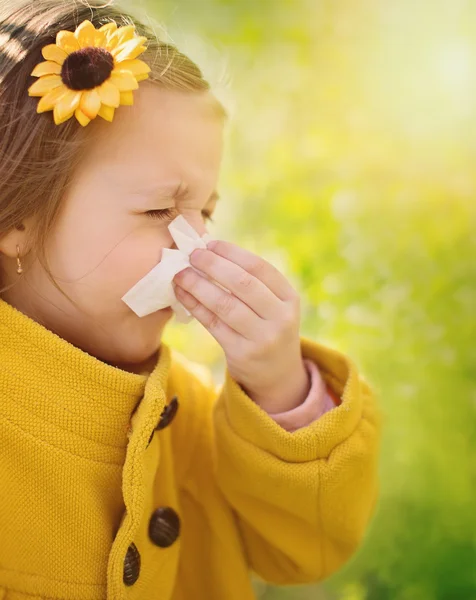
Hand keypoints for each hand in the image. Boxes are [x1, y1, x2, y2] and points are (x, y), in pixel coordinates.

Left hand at [172, 239, 310, 412]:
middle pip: (242, 284)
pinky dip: (195, 306)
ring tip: (181, 274)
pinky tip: (182, 294)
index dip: (232, 253)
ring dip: (199, 285)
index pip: (259, 268)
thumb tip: (210, 251)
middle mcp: (280, 317)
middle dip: (213, 265)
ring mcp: (262, 338)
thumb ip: (251, 282)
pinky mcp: (242, 353)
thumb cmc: (268, 328)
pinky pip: (213, 324)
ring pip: (225, 304)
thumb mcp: (274, 305)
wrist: (278, 375)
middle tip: (192, 255)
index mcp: (289, 298)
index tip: (210, 244)